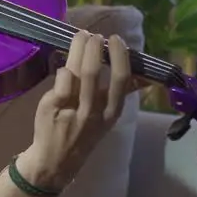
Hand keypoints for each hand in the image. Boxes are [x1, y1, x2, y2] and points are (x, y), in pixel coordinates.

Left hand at [20, 31, 144, 189]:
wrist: (55, 161)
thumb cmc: (83, 132)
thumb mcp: (107, 117)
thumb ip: (120, 95)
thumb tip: (144, 75)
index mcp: (111, 113)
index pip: (121, 80)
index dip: (120, 56)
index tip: (117, 40)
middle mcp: (93, 112)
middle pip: (95, 72)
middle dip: (95, 48)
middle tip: (95, 35)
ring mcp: (72, 110)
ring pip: (77, 72)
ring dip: (80, 49)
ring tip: (82, 37)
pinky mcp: (52, 107)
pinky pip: (61, 80)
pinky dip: (64, 67)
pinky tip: (65, 63)